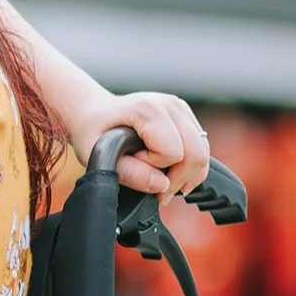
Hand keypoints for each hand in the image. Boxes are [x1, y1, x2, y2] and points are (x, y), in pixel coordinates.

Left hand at [67, 91, 209, 198]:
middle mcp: (169, 104)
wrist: (92, 111)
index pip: (173, 153)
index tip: (132, 162)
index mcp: (148, 108)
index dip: (154, 167)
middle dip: (179, 179)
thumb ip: (130, 173)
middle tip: (158, 190)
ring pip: (204, 153)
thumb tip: (162, 185)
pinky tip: (170, 171)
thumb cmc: (92, 131)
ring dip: (186, 175)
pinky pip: (201, 149)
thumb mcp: (99, 155)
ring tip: (162, 181)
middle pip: (197, 154)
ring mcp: (181, 108)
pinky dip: (190, 166)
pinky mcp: (186, 116)